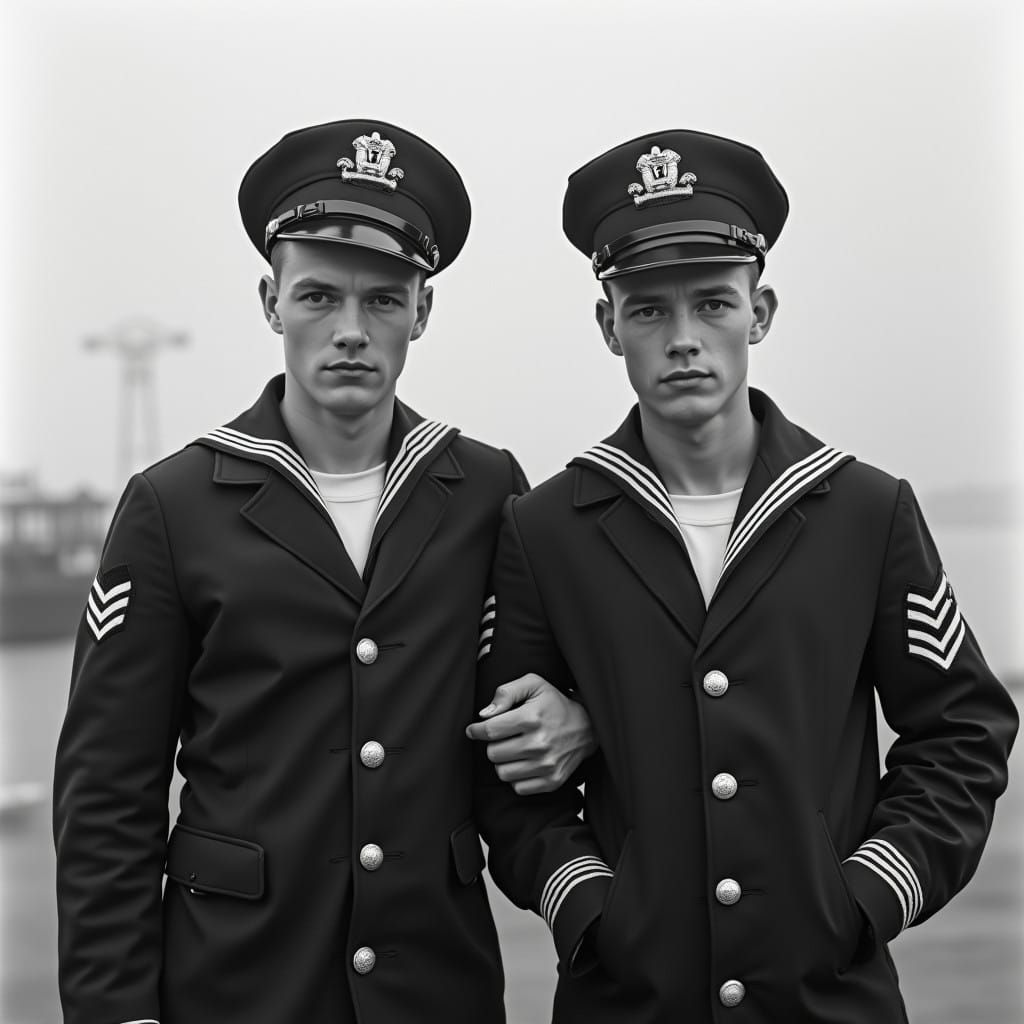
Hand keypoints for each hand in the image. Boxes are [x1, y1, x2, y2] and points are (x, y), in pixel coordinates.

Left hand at [465, 673, 597, 794]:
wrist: (587, 727)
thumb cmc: (555, 703)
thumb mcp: (533, 685)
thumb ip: (506, 693)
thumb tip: (484, 715)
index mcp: (531, 718)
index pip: (490, 730)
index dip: (476, 730)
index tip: (474, 729)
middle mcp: (539, 744)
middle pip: (493, 753)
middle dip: (493, 744)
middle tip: (503, 737)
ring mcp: (546, 765)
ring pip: (502, 773)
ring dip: (503, 762)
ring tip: (513, 750)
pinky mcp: (552, 781)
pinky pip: (517, 787)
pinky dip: (516, 777)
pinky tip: (524, 763)